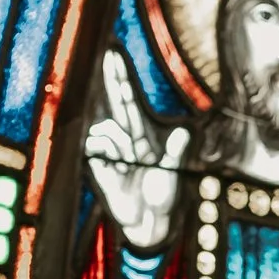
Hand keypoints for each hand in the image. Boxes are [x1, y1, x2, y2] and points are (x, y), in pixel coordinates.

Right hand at [82, 52, 190, 252]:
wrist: (147, 223)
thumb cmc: (161, 200)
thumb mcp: (171, 174)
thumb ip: (174, 152)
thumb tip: (183, 132)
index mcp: (141, 138)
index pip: (129, 104)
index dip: (121, 81)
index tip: (115, 58)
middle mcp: (125, 141)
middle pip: (115, 104)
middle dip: (112, 80)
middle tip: (106, 56)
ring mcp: (111, 151)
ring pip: (106, 130)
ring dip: (115, 143)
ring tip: (124, 164)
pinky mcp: (98, 165)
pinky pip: (95, 147)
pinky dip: (103, 153)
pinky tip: (111, 166)